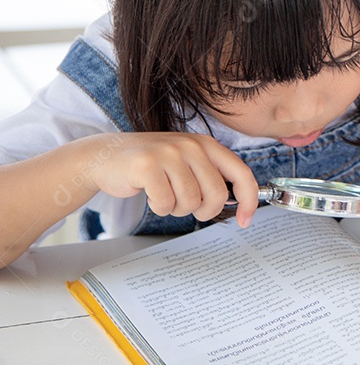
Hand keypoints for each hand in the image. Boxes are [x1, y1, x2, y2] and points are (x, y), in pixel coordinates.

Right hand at [86, 133, 259, 226]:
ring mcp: (169, 153)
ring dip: (177, 208)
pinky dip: (159, 207)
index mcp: (207, 144)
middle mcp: (191, 145)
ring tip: (165, 194)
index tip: (246, 220)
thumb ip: (213, 175)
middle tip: (190, 208)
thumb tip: (241, 203)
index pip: (241, 173)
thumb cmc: (153, 164)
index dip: (249, 200)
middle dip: (205, 211)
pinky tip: (150, 193)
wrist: (106, 155)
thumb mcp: (188, 161)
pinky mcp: (147, 166)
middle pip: (216, 194)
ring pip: (190, 202)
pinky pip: (165, 203)